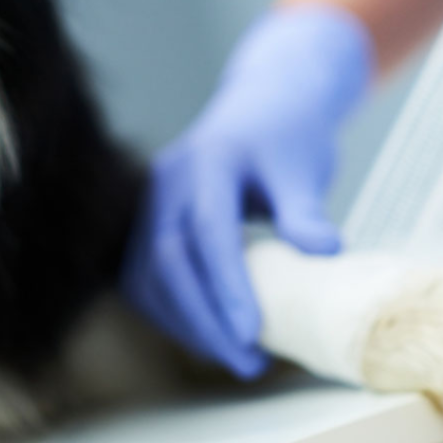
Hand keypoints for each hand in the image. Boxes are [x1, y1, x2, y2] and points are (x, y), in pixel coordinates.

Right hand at [120, 6, 372, 377]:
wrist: (259, 105)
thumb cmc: (284, 136)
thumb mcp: (302, 167)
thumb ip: (304, 209)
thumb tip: (324, 253)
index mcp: (207, 159)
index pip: (208, 227)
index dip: (226, 283)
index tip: (253, 334)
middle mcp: (168, 178)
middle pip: (168, 256)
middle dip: (203, 317)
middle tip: (247, 362)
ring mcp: (151, 198)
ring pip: (148, 270)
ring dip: (183, 320)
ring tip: (231, 354)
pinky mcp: (147, 218)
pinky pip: (142, 272)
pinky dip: (167, 309)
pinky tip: (202, 331)